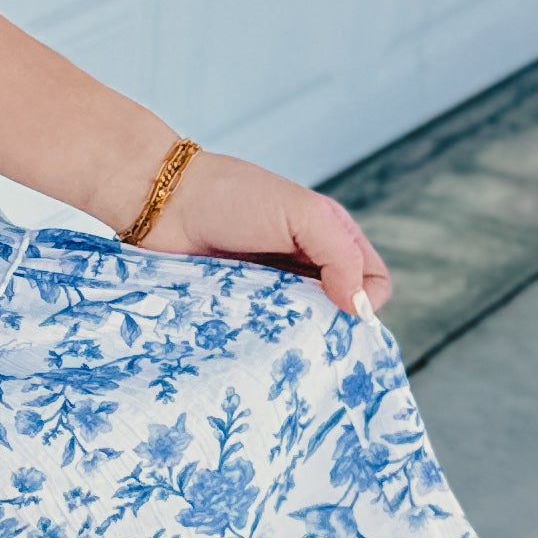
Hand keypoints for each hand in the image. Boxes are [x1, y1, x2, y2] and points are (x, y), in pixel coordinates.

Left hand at [142, 147, 389, 317]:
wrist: (163, 205)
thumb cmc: (232, 197)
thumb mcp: (301, 213)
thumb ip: (340, 254)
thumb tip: (360, 307)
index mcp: (329, 239)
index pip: (374, 281)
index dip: (366, 297)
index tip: (339, 305)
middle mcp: (306, 268)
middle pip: (340, 312)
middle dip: (330, 324)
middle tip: (302, 323)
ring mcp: (273, 292)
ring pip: (304, 330)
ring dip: (295, 334)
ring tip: (273, 327)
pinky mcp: (242, 310)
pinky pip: (266, 337)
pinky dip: (265, 340)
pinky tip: (253, 335)